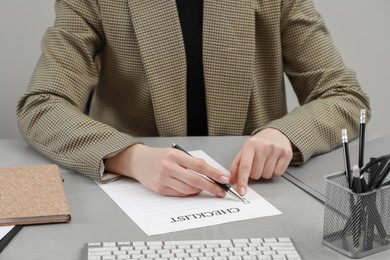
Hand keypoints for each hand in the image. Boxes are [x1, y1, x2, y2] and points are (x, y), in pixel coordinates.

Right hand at [105, 144, 228, 196]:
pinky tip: (191, 190)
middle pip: (195, 180)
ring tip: (205, 188)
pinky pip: (179, 194)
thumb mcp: (175, 153)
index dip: (214, 173)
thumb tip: (210, 174)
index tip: (224, 179)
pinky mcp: (160, 189)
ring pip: (188, 189)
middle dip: (211, 187)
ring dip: (199, 190)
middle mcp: (169, 167)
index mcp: (175, 155)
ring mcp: (163, 179)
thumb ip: (191, 162)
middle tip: (221, 191)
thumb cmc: (159, 156)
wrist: (137, 161)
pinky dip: (188, 193)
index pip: (199, 165)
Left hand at [230, 128, 292, 195]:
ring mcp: (276, 150)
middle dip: (254, 174)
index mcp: (250, 145)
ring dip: (264, 173)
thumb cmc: (258, 144)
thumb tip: (232, 180)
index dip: (242, 181)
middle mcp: (264, 146)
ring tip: (265, 162)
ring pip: (267, 176)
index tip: (241, 192)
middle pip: (256, 174)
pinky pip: (278, 173)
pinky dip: (274, 171)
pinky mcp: (287, 154)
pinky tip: (273, 162)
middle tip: (256, 164)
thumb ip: (236, 166)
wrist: (276, 134)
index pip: (245, 166)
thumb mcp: (244, 151)